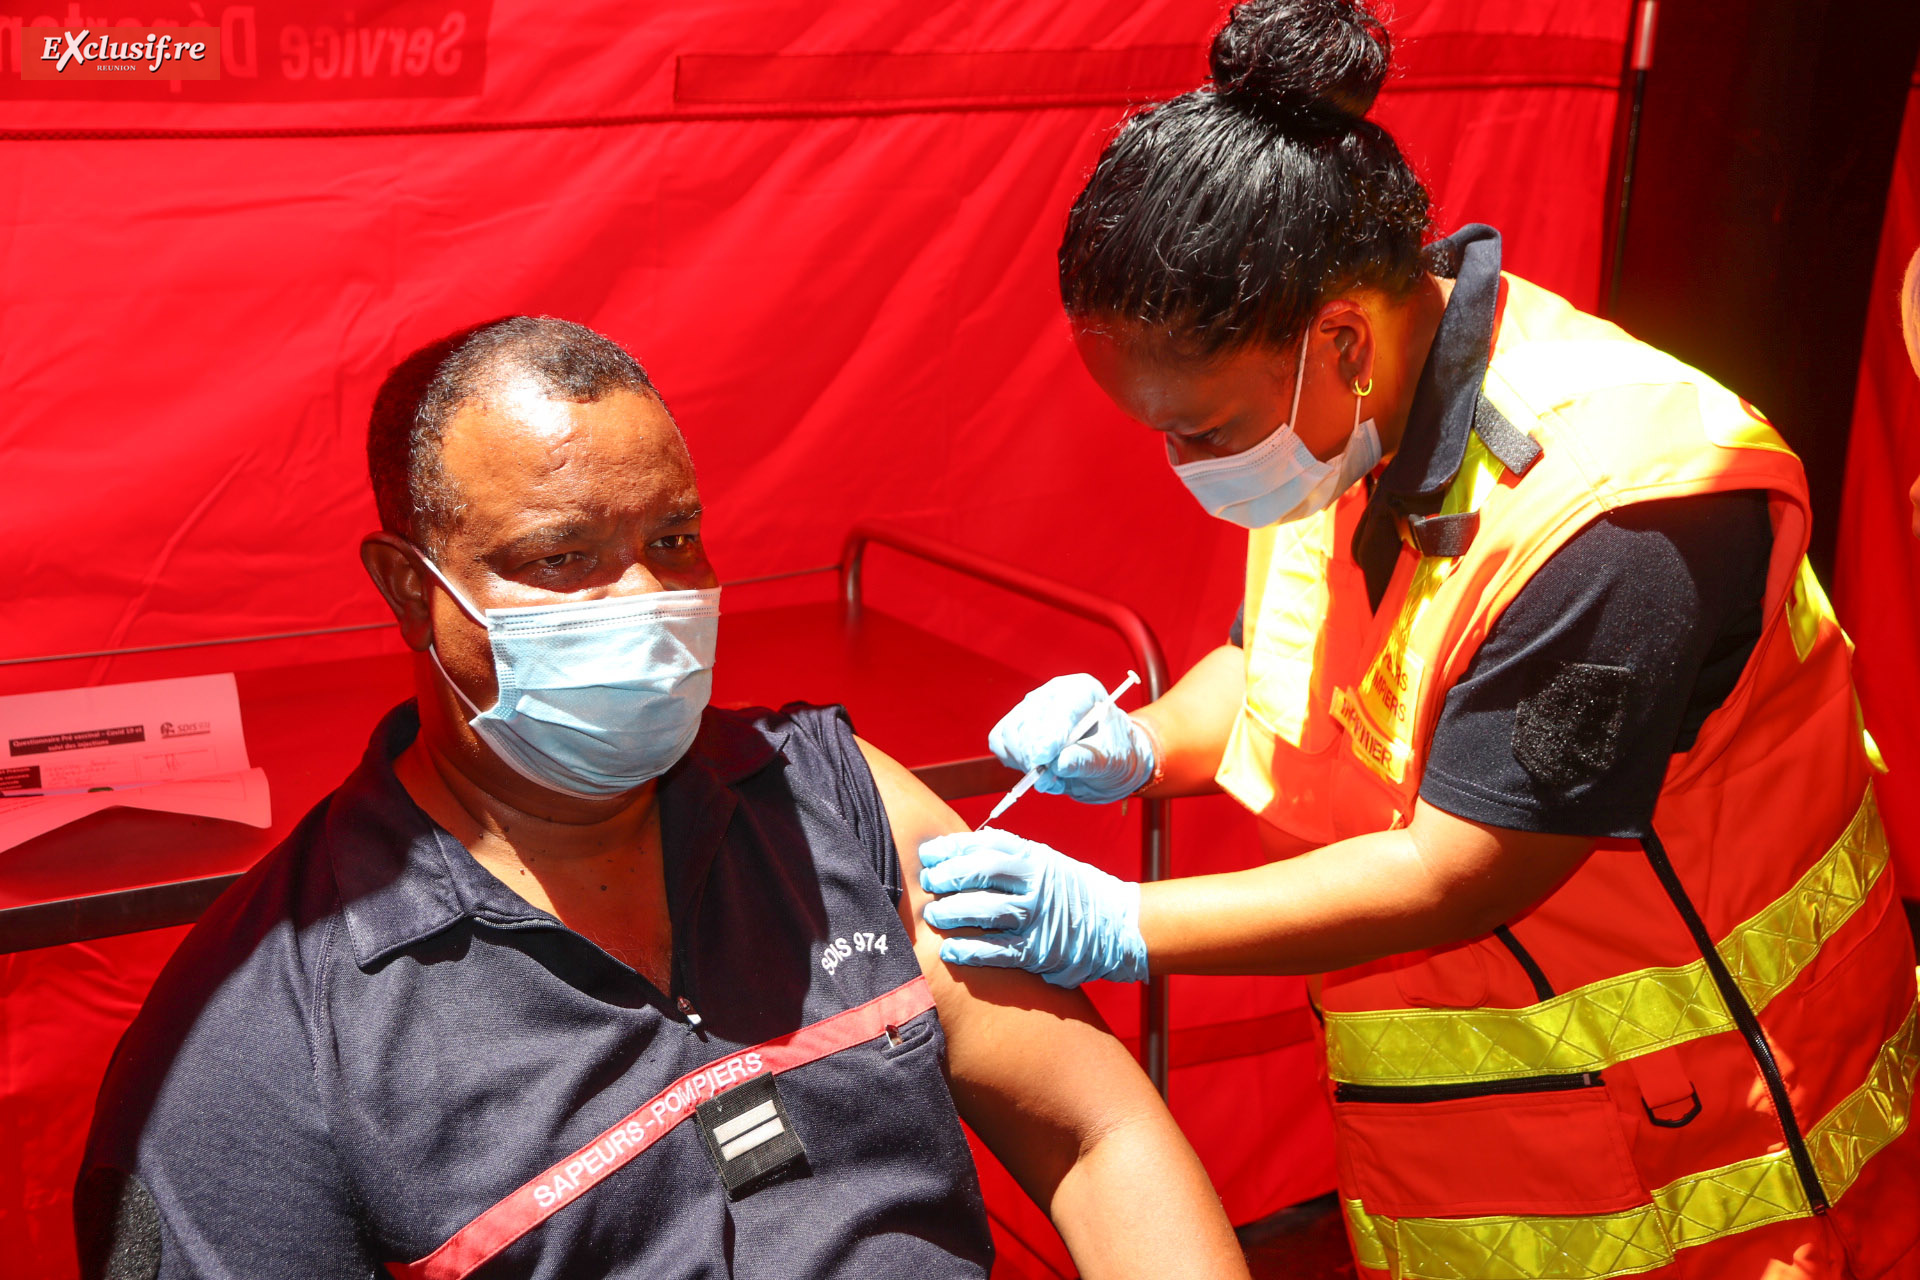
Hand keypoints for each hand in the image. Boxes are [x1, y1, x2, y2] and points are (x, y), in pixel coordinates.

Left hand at [918, 828, 1146, 986]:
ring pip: (987, 910)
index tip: (929, 853)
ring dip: (954, 912)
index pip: (988, 845)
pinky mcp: (1040, 951)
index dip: (953, 847)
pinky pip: (999, 950)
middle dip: (948, 876)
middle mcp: (1037, 883)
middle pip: (983, 872)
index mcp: (1036, 858)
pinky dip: (971, 951)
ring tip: (933, 915)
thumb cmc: (1073, 892)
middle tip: (927, 882)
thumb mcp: (1047, 863)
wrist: (1119, 925)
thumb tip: (960, 852)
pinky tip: (951, 950)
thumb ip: (1011, 857)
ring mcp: (1039, 917)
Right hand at [987, 674, 1154, 803]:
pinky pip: (999, 742)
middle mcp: (1052, 694)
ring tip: (1053, 778)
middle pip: (1026, 723)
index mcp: (1081, 691)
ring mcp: (1030, 708)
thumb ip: (1086, 760)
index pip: (1057, 710)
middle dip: (1034, 758)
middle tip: (1052, 780)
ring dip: (1025, 764)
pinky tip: (1039, 770)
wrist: (1108, 761)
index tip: (1043, 761)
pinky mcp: (1015, 725)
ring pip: (1008, 735)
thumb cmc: (1116, 755)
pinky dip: (1014, 763)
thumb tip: (1060, 764)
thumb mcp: (1112, 760)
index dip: (1047, 736)